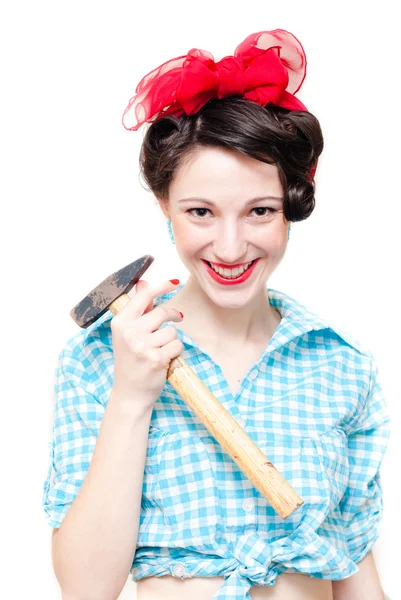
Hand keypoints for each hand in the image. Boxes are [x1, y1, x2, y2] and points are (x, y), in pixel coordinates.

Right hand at [110, 279, 183, 407]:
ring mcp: (142, 346)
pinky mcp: (156, 358)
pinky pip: (177, 345)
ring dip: (171, 340)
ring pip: (172, 331)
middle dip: (173, 316)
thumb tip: (144, 283)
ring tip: (160, 350)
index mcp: (120, 322)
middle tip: (177, 319)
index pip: (143, 296)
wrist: (129, 393)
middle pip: (162, 312)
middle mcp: (129, 332)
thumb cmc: (130, 361)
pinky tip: (164, 359)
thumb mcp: (128, 333)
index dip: (161, 287)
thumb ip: (138, 309)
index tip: (174, 282)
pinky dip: (175, 352)